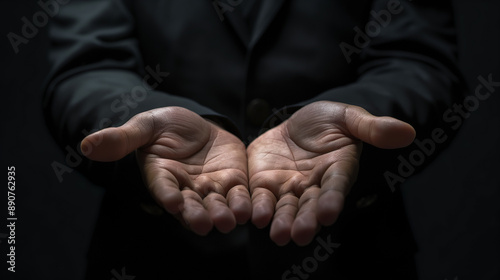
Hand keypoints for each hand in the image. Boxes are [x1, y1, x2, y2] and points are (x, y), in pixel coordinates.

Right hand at [80, 107, 250, 234]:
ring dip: (223, 214)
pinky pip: (240, 195)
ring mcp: (210, 188)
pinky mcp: (233, 182)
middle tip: (204, 224)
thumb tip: (85, 145)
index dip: (167, 195)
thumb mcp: (146, 126)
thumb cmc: (165, 126)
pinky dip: (244, 203)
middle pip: (190, 205)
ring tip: (230, 220)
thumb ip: (122, 138)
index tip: (172, 202)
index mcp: (162, 175)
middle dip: (197, 214)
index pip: (163, 188)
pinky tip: (251, 210)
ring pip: (216, 204)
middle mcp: (185, 188)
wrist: (198, 126)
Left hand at [247, 101, 414, 245]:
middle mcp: (313, 186)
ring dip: (281, 222)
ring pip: (285, 208)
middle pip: (309, 206)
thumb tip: (407, 132)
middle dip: (305, 220)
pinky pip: (259, 197)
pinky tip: (251, 216)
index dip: (332, 199)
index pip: (335, 186)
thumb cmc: (329, 121)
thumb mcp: (348, 117)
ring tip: (278, 234)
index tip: (328, 212)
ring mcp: (288, 188)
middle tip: (300, 235)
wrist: (296, 124)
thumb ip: (372, 127)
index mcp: (336, 170)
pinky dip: (256, 207)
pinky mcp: (265, 184)